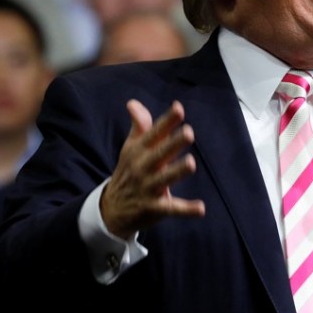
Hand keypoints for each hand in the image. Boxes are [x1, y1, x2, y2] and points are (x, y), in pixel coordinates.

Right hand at [100, 100, 205, 238]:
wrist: (111, 208)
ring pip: (164, 179)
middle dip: (173, 144)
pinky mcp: (153, 208)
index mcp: (138, 151)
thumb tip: (133, 102)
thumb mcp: (131, 148)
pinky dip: (186, 210)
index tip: (178, 108)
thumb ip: (140, 126)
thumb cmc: (129, 171)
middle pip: (159, 154)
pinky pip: (171, 208)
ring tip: (191, 163)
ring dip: (177, 172)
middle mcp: (142, 168)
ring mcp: (147, 188)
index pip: (153, 133)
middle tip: (189, 133)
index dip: (166, 121)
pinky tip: (201, 208)